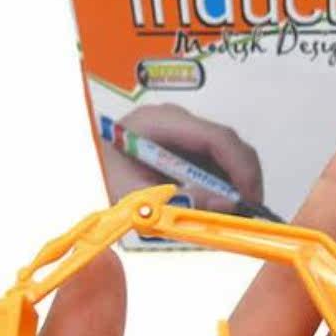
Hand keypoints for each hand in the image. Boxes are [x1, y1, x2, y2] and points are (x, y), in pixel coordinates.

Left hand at [100, 104, 264, 212]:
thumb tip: (225, 205)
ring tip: (225, 216)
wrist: (85, 165)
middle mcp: (177, 120)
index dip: (241, 169)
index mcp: (159, 123)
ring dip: (233, 186)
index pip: (217, 138)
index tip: (251, 201)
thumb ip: (177, 200)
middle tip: (245, 216)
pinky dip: (222, 186)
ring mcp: (184, 129)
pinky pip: (217, 162)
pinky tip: (212, 206)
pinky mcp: (188, 142)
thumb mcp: (134, 196)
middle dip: (243, 181)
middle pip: (229, 145)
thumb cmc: (103, 176)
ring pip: (227, 155)